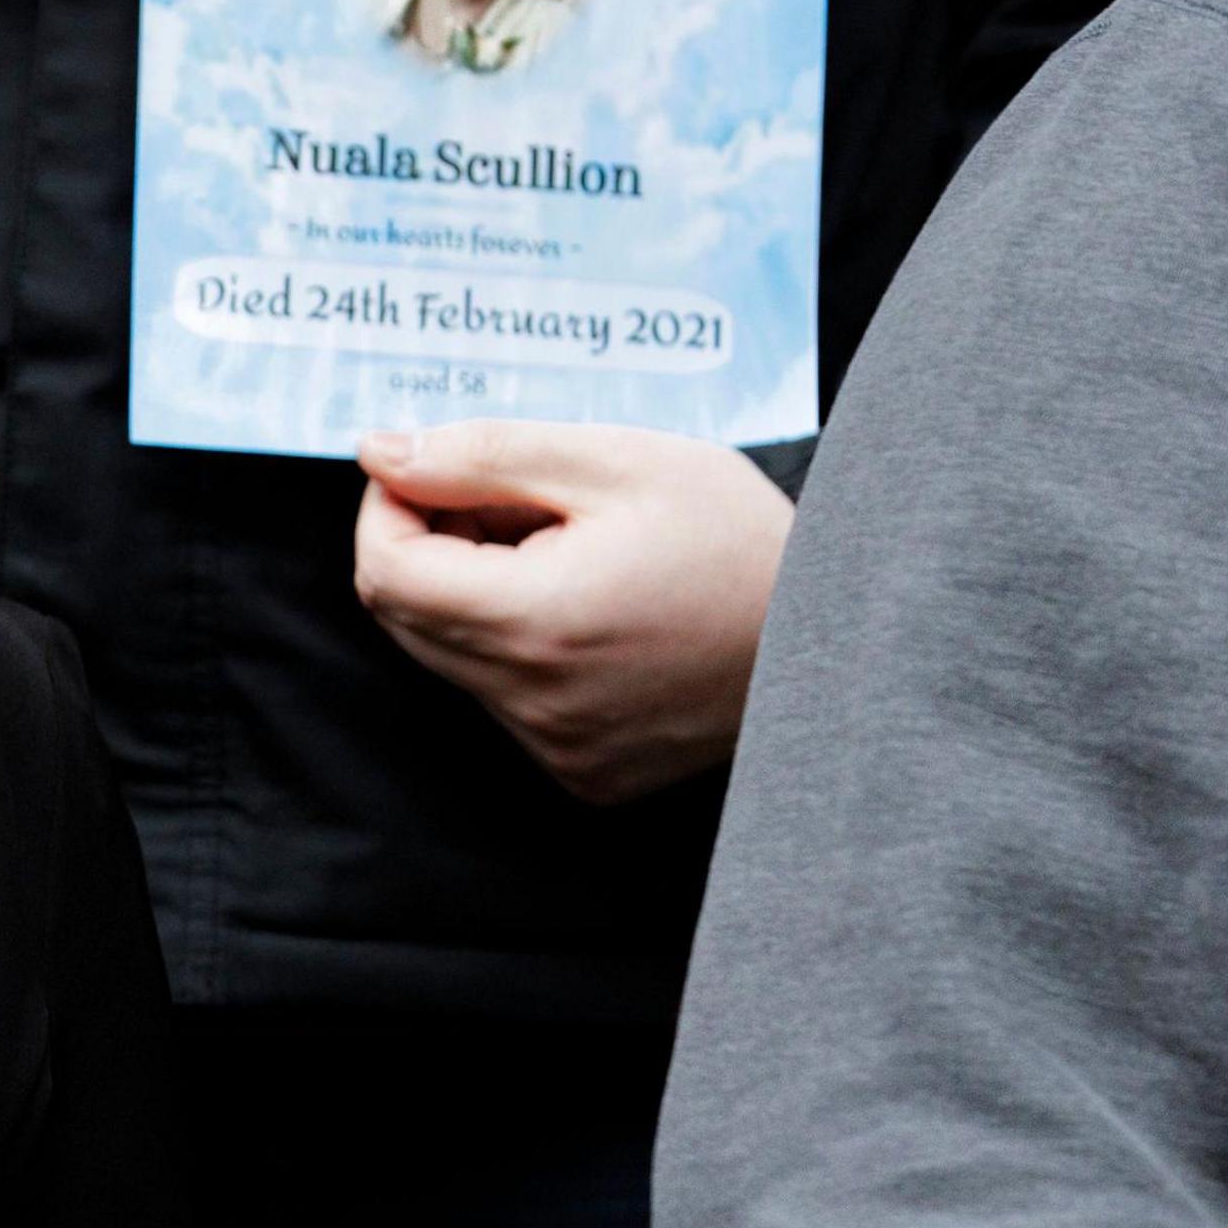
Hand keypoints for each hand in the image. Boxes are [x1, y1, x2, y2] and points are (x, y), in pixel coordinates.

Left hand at [353, 421, 793, 802]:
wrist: (848, 639)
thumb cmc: (739, 538)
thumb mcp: (615, 460)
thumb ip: (482, 454)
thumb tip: (378, 454)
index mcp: (537, 623)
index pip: (385, 570)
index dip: (391, 506)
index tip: (434, 470)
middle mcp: (535, 704)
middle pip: (406, 615)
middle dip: (433, 544)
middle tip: (514, 502)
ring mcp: (559, 750)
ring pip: (451, 657)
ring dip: (476, 594)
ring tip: (569, 552)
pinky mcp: (584, 773)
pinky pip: (503, 700)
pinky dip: (519, 647)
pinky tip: (593, 611)